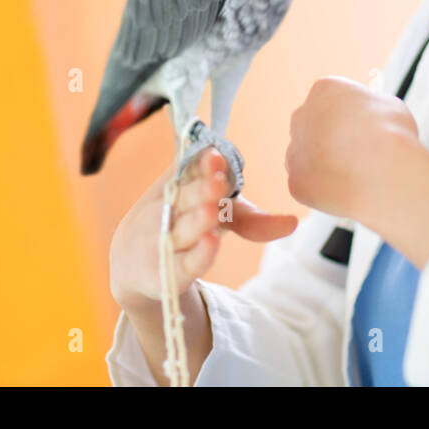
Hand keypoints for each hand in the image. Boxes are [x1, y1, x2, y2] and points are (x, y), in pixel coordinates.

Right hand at [110, 147, 297, 315]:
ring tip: (212, 210)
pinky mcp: (167, 272)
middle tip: (218, 182)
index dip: (203, 164)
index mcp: (179, 186)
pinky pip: (183, 263)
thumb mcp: (218, 218)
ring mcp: (165, 240)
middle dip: (201, 190)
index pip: (189, 170)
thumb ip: (252, 219)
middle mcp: (169, 210)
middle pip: (185, 198)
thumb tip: (293, 223)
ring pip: (182, 229)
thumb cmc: (185, 228)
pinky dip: (197, 254)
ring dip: (196, 220)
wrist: (136, 262)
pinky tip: (211, 243)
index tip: (217, 156)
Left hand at [285, 76, 421, 220]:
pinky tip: (347, 191)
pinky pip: (310, 186)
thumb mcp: (389, 106)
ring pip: (309, 158)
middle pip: (314, 127)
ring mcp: (294, 150)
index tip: (369, 131)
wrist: (383, 174)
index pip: (333, 101)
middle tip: (360, 156)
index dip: (354, 118)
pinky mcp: (295, 181)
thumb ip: (371, 109)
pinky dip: (326, 191)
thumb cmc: (392, 135)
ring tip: (357, 176)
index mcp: (324, 90)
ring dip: (327, 165)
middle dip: (333, 140)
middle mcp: (301, 116)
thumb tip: (368, 117)